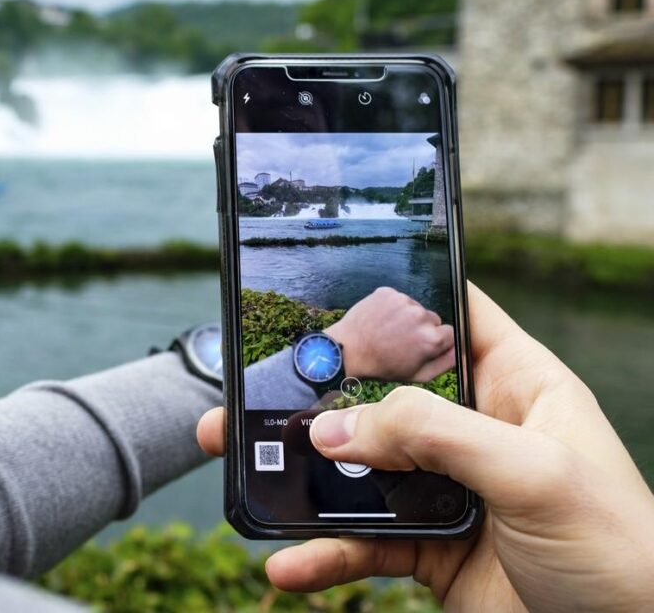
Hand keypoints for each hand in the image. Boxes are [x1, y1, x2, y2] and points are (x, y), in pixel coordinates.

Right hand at [197, 283, 653, 611]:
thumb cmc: (622, 550)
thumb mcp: (533, 471)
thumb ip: (434, 435)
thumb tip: (334, 427)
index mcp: (516, 385)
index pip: (449, 318)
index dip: (393, 302)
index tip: (326, 296)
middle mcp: (475, 430)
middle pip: (382, 394)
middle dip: (317, 393)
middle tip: (255, 387)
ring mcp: (447, 489)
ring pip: (358, 468)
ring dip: (302, 473)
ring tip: (243, 467)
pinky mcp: (430, 547)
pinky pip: (362, 541)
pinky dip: (323, 551)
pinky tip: (291, 562)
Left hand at [325, 286, 453, 382]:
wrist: (348, 350)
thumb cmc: (383, 366)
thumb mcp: (418, 375)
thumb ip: (445, 363)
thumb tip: (460, 351)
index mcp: (432, 338)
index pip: (450, 333)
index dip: (437, 341)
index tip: (423, 347)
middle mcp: (420, 316)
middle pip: (433, 319)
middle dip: (423, 329)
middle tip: (402, 341)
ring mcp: (403, 301)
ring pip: (416, 308)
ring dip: (407, 317)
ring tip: (389, 332)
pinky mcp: (388, 292)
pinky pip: (399, 299)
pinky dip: (392, 308)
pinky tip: (381, 321)